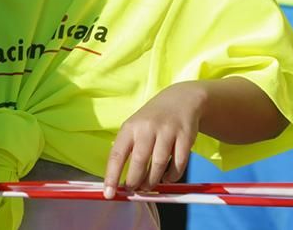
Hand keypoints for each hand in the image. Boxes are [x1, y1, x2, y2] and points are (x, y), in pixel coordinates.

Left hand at [103, 82, 206, 197]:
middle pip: (138, 161)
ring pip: (158, 164)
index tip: (108, 193)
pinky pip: (178, 163)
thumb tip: (118, 180)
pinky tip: (167, 178)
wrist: (180, 99)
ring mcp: (167, 131)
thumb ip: (127, 150)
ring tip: (148, 187)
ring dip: (152, 181)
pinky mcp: (185, 136)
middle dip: (134, 181)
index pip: (116, 155)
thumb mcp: (134, 127)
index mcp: (130, 128)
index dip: (111, 176)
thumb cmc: (152, 119)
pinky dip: (172, 176)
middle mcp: (147, 128)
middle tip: (133, 190)